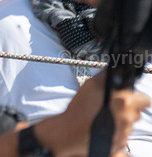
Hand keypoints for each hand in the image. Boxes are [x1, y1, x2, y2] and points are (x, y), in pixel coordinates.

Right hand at [35, 70, 149, 155]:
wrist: (70, 132)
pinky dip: (115, 132)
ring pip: (129, 124)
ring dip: (120, 120)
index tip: (129, 97)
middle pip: (136, 112)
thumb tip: (114, 69)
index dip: (137, 97)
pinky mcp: (120, 144)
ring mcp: (125, 133)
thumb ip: (105, 76)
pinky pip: (123, 136)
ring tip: (104, 117)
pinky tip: (103, 127)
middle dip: (126, 109)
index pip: (144, 99)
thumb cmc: (79, 109)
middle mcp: (128, 119)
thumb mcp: (90, 85)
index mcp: (124, 103)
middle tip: (111, 106)